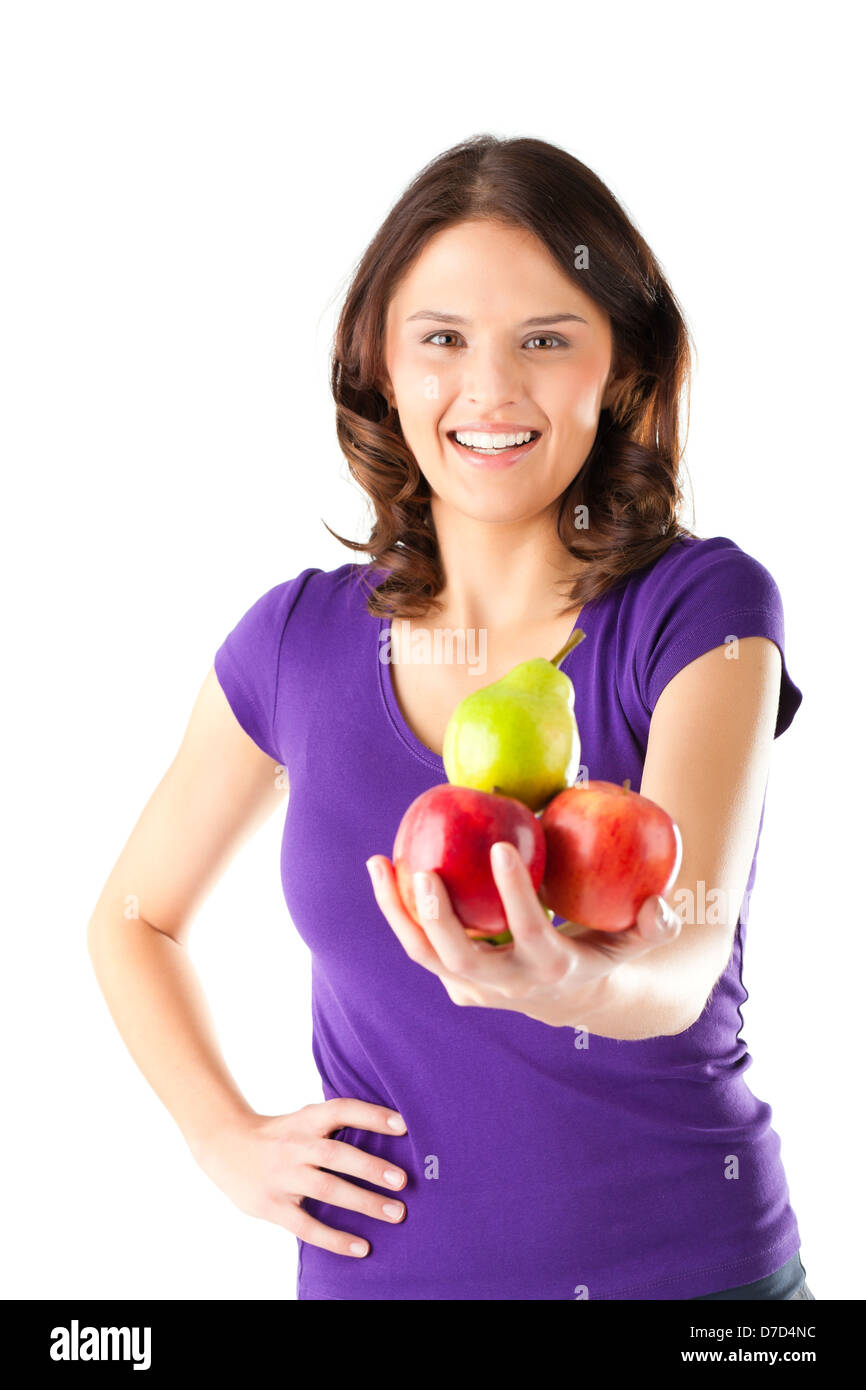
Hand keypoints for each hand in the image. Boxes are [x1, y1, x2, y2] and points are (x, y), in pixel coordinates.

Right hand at [191, 1100, 408, 1256]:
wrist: (224, 1146)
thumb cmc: (280, 1134)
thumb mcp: (302, 1120)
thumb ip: (334, 1125)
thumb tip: (389, 1129)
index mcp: (306, 1120)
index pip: (341, 1110)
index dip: (372, 1115)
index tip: (404, 1125)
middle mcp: (295, 1146)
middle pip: (336, 1154)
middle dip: (371, 1167)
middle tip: (403, 1181)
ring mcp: (283, 1176)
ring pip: (326, 1189)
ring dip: (363, 1202)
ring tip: (396, 1213)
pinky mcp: (273, 1206)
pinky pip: (307, 1225)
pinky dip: (335, 1238)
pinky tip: (361, 1247)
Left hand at [366, 842, 680, 1028]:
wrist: (572, 999)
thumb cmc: (603, 951)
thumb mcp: (634, 942)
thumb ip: (654, 925)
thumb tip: (661, 904)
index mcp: (550, 969)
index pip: (530, 931)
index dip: (515, 894)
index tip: (502, 847)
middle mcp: (506, 984)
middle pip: (461, 958)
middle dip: (437, 918)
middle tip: (423, 870)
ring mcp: (473, 986)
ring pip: (426, 954)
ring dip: (397, 912)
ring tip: (379, 862)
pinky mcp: (453, 979)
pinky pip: (419, 946)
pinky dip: (397, 912)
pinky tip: (383, 868)